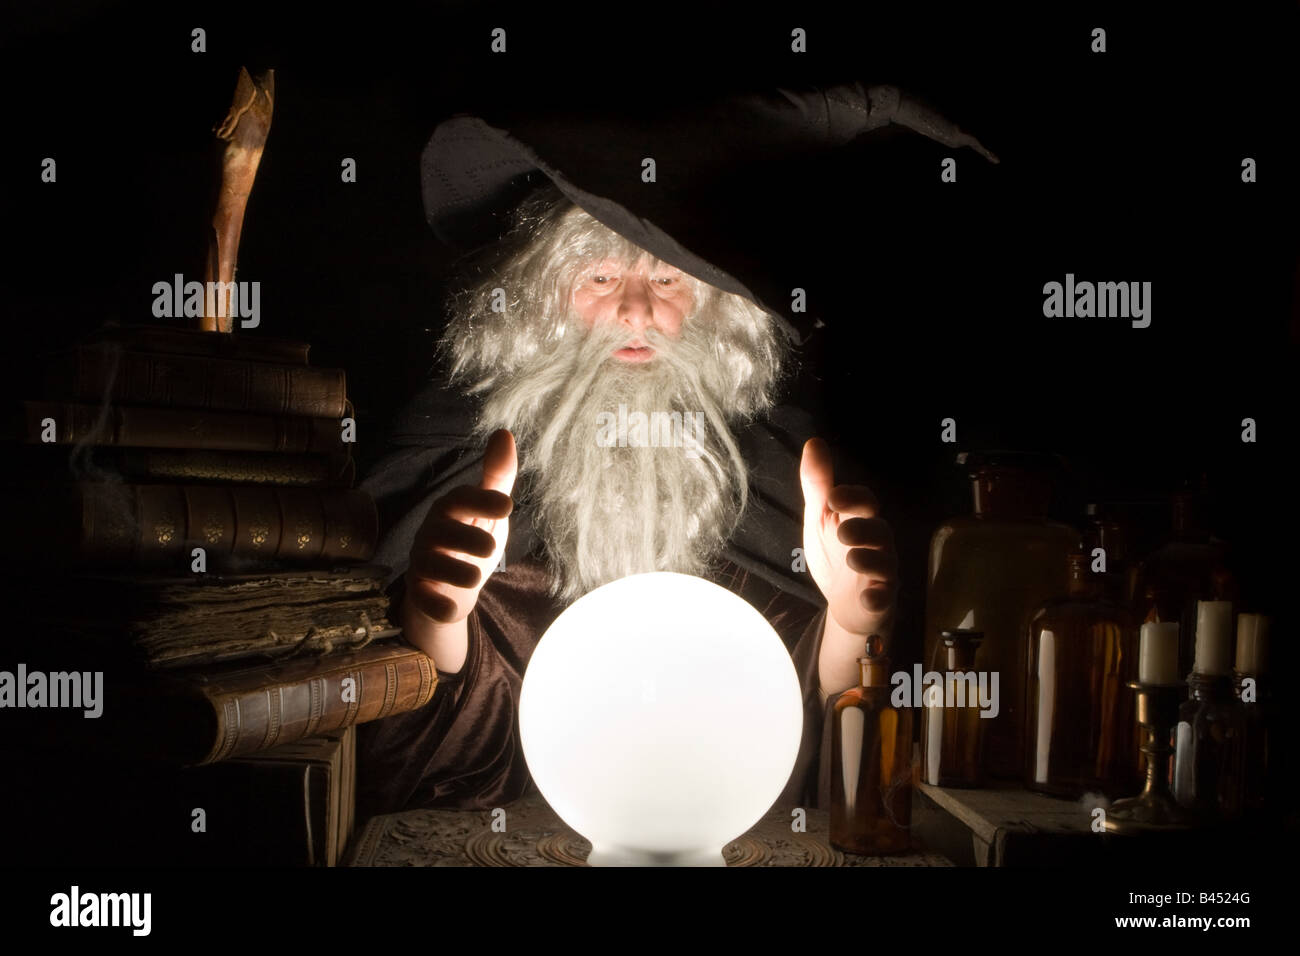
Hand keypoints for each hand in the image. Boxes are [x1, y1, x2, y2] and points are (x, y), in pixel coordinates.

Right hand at [405, 429, 516, 625]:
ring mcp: (424, 562)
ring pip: (431, 564)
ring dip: (453, 571)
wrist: (452, 587)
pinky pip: (422, 597)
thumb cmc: (472, 540)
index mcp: (451, 510)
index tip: (507, 505)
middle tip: (491, 548)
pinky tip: (451, 609)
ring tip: (475, 577)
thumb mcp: (489, 510)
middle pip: (443, 532)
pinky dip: (435, 604)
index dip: (481, 500)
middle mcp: (432, 533)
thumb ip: (497, 476)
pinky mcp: (421, 592)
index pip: (460, 499)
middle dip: (466, 539)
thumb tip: (504, 432)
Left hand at [799, 437, 897, 636]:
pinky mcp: (880, 599)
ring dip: (869, 560)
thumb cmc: (835, 552)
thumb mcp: (821, 517)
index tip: (833, 496)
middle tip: (843, 531)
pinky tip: (868, 597)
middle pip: (879, 530)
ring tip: (852, 559)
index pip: (866, 502)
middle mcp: (876, 543)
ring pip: (884, 563)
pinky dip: (878, 597)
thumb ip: (818, 484)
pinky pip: (884, 597)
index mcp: (861, 519)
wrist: (844, 602)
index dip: (853, 498)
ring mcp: (880, 572)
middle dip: (863, 528)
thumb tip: (813, 442)